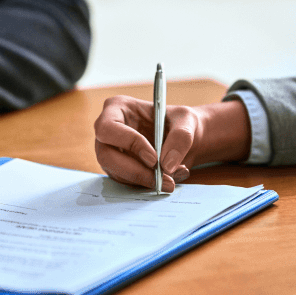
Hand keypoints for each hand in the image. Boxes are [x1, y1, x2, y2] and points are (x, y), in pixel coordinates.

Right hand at [94, 94, 251, 191]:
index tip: (154, 158)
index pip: (108, 128)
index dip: (128, 144)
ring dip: (141, 181)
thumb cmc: (185, 122)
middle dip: (133, 170)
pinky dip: (145, 185)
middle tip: (162, 180)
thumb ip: (180, 137)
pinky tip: (167, 180)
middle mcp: (109, 130)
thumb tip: (166, 164)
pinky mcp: (121, 169)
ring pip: (114, 172)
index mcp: (117, 109)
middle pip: (105, 154)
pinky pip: (125, 182)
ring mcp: (112, 151)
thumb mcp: (189, 123)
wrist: (190, 139)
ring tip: (171, 181)